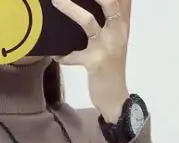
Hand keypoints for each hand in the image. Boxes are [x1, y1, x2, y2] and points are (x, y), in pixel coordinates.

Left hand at [51, 0, 131, 122]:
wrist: (116, 97)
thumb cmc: (112, 66)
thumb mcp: (116, 38)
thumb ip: (113, 16)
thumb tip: (96, 2)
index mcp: (123, 22)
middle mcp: (118, 31)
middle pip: (108, 1)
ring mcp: (108, 47)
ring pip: (89, 22)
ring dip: (71, 10)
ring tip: (56, 0)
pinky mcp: (96, 63)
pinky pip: (75, 55)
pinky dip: (64, 55)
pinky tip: (55, 54)